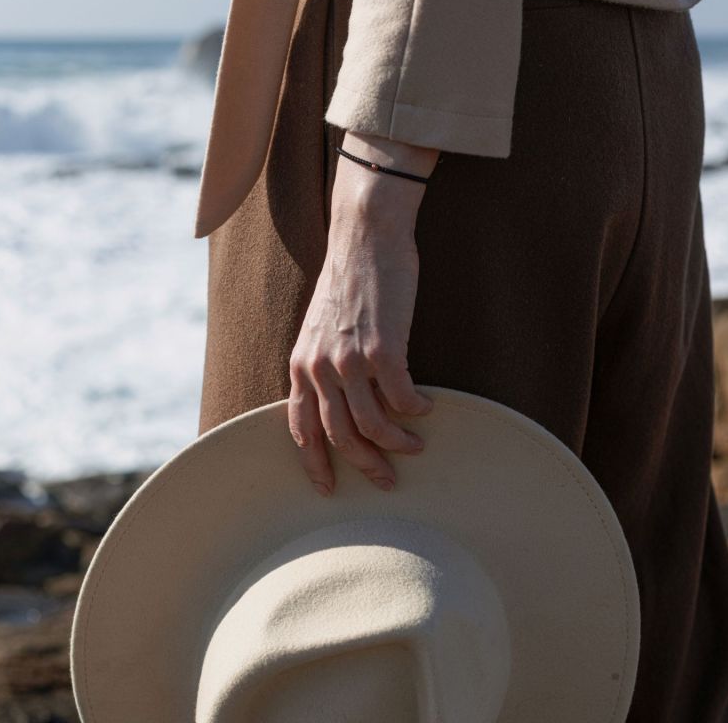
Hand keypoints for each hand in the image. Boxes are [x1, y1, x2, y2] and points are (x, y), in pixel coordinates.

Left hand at [288, 130, 439, 496]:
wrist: (365, 239)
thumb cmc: (349, 282)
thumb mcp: (320, 328)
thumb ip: (324, 365)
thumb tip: (345, 401)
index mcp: (301, 364)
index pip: (302, 428)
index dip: (315, 463)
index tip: (329, 488)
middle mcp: (320, 367)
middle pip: (340, 436)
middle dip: (365, 466)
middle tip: (387, 481)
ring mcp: (350, 359)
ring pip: (372, 425)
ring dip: (396, 444)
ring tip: (415, 447)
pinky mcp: (383, 348)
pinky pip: (401, 398)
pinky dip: (415, 410)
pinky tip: (426, 407)